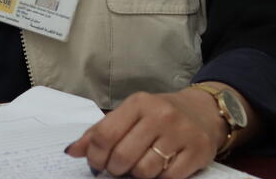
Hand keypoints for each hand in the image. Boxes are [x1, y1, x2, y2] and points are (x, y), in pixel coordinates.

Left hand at [64, 89, 226, 177]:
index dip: (95, 156)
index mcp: (138, 103)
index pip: (105, 135)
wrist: (203, 112)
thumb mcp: (130, 114)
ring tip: (140, 165)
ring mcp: (180, 133)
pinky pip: (169, 178)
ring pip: (145, 171)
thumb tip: (72, 151)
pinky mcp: (198, 151)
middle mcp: (159, 115)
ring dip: (138, 175)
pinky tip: (160, 168)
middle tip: (119, 168)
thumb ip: (101, 131)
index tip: (96, 163)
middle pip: (123, 156)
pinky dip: (160, 178)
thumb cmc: (159, 115)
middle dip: (115, 169)